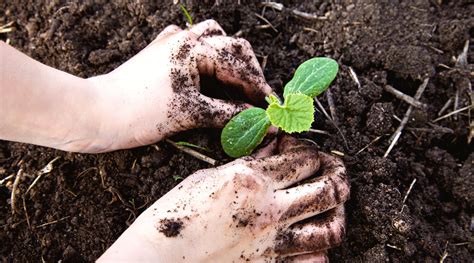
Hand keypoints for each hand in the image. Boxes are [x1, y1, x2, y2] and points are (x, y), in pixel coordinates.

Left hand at [88, 20, 272, 151]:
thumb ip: (232, 115)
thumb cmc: (141, 112)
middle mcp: (185, 38)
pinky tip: (207, 76)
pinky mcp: (160, 53)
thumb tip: (264, 124)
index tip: (270, 107)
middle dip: (248, 73)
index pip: (240, 63)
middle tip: (256, 100)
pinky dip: (206, 58)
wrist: (97, 114)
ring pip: (213, 39)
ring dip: (229, 61)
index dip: (259, 87)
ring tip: (235, 87)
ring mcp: (171, 42)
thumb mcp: (192, 113)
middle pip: (232, 47)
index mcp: (195, 48)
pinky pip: (191, 45)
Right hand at [99, 136, 349, 261]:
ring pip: (332, 227)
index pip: (304, 158)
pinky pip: (314, 259)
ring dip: (338, 212)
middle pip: (330, 188)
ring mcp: (273, 242)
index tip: (303, 151)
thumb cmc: (172, 215)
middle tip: (332, 171)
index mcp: (251, 180)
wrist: (157, 260)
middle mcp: (270, 210)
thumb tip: (272, 149)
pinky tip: (313, 238)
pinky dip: (321, 248)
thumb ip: (246, 163)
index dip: (310, 150)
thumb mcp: (207, 178)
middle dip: (338, 175)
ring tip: (332, 204)